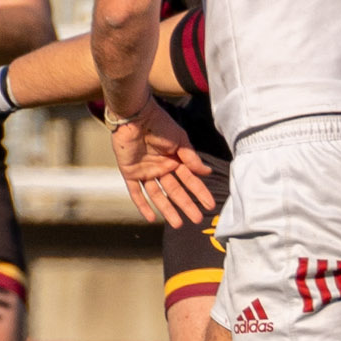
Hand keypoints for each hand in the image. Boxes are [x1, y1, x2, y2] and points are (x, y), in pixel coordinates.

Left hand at [106, 96, 215, 227]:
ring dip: (168, 209)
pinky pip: (136, 192)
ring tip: (178, 224)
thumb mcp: (180, 140)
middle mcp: (161, 167)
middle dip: (186, 205)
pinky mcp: (130, 173)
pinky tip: (151, 218)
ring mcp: (146, 171)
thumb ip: (191, 159)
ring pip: (158, 195)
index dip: (199, 192)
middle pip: (175, 190)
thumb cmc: (160, 124)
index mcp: (175, 159)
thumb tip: (207, 172)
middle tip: (197, 219)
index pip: (189, 180)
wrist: (136, 116)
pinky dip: (142, 205)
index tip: (210, 204)